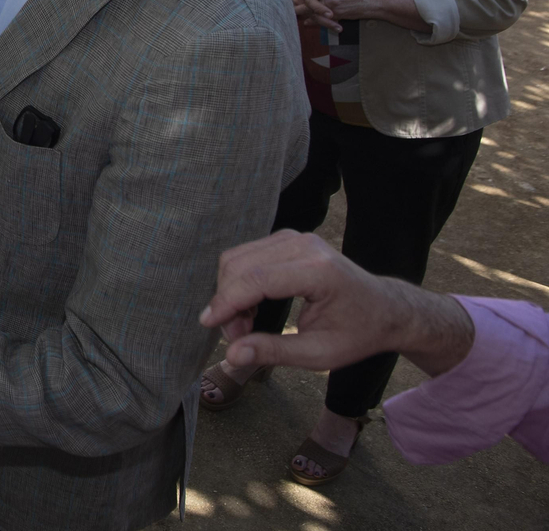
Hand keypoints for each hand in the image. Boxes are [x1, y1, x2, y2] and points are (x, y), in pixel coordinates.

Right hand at [199, 230, 474, 378]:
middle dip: (227, 301)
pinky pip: (247, 255)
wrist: (386, 309)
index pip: (256, 279)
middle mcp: (304, 245)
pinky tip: (251, 307)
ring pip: (238, 258)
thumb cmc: (358, 334)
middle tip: (236, 337)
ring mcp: (295, 237)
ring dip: (231, 292)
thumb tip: (232, 356)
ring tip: (244, 325)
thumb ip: (274, 352)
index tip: (208, 325)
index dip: (226, 302)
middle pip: (240, 265)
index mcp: (318, 271)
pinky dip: (239, 282)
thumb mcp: (321, 354)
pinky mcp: (288, 239)